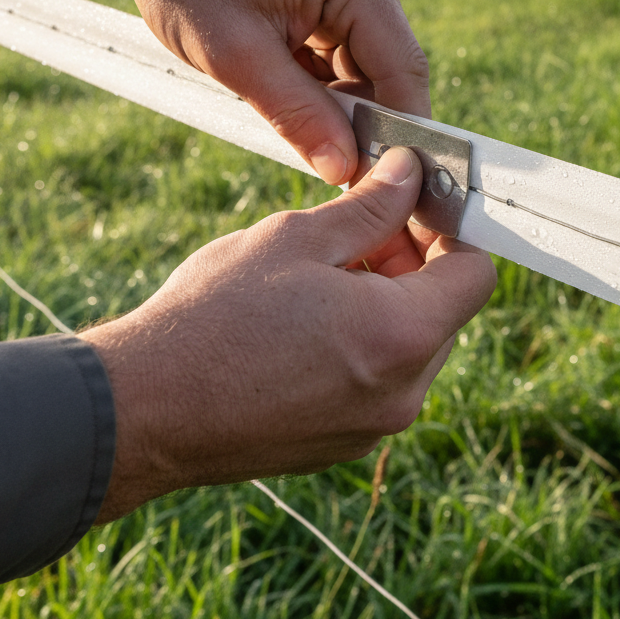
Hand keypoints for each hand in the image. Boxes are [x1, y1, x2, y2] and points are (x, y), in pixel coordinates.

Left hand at [0, 0, 429, 183]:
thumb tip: (345, 170)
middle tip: (317, 155)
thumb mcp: (237, 60)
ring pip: (367, 62)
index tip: (385, 180)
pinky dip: (320, 76)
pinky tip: (279, 75)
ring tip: (275, 93)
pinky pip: (347, 47)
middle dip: (358, 115)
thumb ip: (298, 117)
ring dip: (333, 95)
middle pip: (389, 66)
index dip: (401, 130)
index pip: (403, 68)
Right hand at [80, 147, 496, 521]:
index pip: (475, 274)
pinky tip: (305, 322)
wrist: (144, 409)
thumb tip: (409, 173)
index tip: (412, 206)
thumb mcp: (297, 239)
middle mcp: (403, 392)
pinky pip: (378, 381)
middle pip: (445, 311)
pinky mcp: (342, 444)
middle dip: (413, 263)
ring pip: (410, 346)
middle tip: (355, 230)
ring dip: (385, 302)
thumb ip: (370, 206)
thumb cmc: (215, 315)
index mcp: (403, 336)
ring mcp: (373, 427)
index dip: (449, 232)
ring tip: (320, 276)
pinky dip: (361, 344)